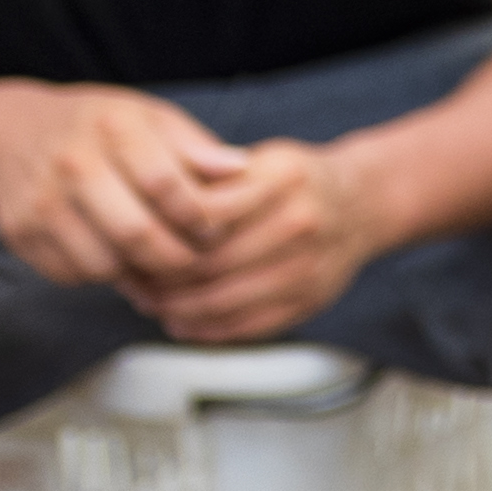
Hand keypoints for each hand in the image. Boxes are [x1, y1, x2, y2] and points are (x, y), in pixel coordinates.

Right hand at [0, 82, 243, 292]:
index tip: (214, 230)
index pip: (164, 182)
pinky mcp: (20, 235)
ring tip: (160, 264)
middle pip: (134, 231)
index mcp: (112, 126)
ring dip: (139, 273)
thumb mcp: (148, 116)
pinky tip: (120, 260)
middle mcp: (71, 164)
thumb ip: (193, 146)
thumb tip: (240, 169)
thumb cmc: (98, 126)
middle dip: (175, 258)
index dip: (197, 215)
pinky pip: (72, 273)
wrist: (10, 135)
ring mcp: (40, 203)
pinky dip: (103, 276)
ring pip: (103, 262)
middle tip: (195, 264)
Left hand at [130, 138, 400, 347]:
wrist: (361, 204)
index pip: (202, 215)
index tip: (132, 240)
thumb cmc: (293, 182)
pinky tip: (182, 320)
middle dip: (159, 278)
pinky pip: (243, 327)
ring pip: (219, 301)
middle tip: (129, 281)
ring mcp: (310, 266)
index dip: (159, 233)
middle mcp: (301, 221)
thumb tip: (140, 210)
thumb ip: (209, 179)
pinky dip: (204, 329)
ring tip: (149, 302)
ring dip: (174, 309)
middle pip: (207, 263)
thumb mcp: (259, 160)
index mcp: (284, 178)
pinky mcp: (311, 301)